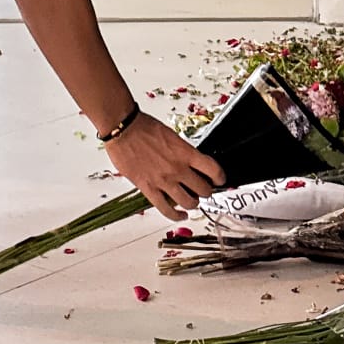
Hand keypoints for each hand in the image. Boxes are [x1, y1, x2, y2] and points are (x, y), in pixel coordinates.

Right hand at [105, 113, 225, 220]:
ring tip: (192, 201)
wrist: (123, 130)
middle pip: (203, 189)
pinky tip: (180, 215)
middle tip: (204, 190)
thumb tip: (190, 162)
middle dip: (206, 191)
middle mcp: (178, 168)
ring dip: (193, 203)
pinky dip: (176, 216)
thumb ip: (182, 151)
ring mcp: (164, 181)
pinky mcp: (148, 189)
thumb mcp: (172, 135)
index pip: (213, 170)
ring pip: (189, 203)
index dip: (220, 177)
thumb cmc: (144, 127)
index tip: (220, 179)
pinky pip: (166, 209)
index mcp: (185, 152)